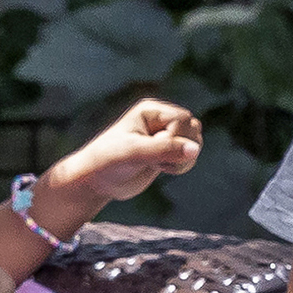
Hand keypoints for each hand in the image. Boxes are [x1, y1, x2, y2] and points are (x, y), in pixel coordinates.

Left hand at [46, 97, 204, 214]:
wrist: (97, 182)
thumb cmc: (108, 161)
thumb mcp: (134, 153)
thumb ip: (164, 150)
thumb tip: (195, 149)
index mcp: (150, 110)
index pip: (183, 119)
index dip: (175, 138)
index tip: (153, 151)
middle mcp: (160, 120)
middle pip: (193, 128)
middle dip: (181, 148)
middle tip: (157, 160)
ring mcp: (165, 136)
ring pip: (195, 141)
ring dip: (184, 158)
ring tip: (159, 165)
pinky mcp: (168, 153)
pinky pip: (191, 155)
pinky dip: (182, 166)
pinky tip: (161, 169)